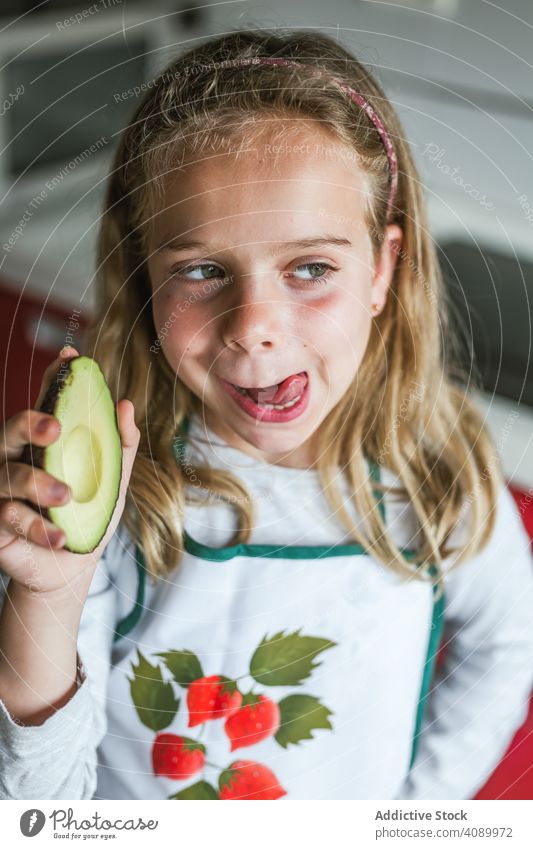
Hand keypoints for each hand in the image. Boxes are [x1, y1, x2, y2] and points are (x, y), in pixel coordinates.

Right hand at [0, 346, 139, 594]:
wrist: (71, 566)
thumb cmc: (88, 515)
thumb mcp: (112, 481)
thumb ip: (120, 446)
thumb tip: (126, 405)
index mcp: (45, 442)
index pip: (47, 402)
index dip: (55, 378)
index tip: (71, 357)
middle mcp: (16, 457)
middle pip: (11, 428)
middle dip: (30, 424)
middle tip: (55, 428)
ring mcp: (1, 489)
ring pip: (8, 474)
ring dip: (37, 484)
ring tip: (66, 496)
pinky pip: (8, 516)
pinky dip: (36, 527)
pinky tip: (57, 537)